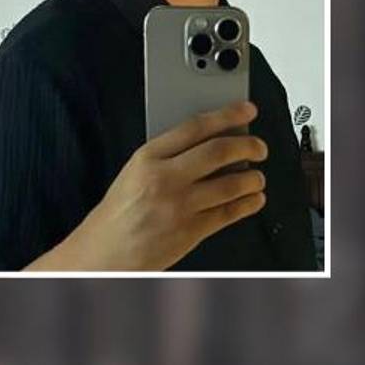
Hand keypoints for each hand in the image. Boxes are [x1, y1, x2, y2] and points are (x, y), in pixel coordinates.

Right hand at [24, 101, 268, 270]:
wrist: (105, 253)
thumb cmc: (119, 214)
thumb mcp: (135, 172)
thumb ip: (169, 155)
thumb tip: (212, 142)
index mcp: (148, 158)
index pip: (195, 127)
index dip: (226, 115)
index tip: (245, 110)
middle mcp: (165, 178)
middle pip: (219, 151)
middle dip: (248, 145)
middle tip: (259, 146)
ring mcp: (179, 206)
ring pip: (231, 183)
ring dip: (253, 178)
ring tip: (257, 176)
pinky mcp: (190, 231)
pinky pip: (229, 213)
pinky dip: (248, 204)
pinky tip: (254, 199)